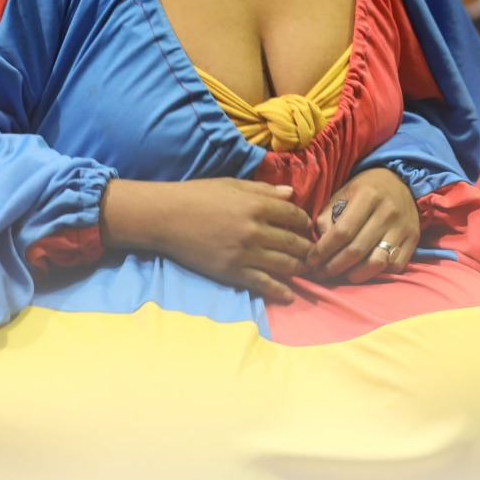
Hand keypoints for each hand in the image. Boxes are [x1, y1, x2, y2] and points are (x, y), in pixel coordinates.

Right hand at [134, 179, 313, 303]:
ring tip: (305, 270)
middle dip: (307, 249)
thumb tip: (291, 193)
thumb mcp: (232, 185)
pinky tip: (289, 295)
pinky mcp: (232, 271)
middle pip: (293, 242)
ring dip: (299, 268)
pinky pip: (263, 283)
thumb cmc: (197, 196)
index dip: (304, 222)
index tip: (307, 227)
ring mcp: (245, 253)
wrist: (166, 217)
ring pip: (284, 264)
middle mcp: (256, 230)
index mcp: (257, 205)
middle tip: (314, 253)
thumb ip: (264, 190)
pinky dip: (280, 290)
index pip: (294, 215)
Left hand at [307, 168, 420, 283]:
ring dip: (354, 275)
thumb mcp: (342, 195)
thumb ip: (327, 218)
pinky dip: (377, 273)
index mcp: (367, 196)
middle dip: (333, 267)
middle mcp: (388, 212)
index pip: (341, 232)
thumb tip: (320, 248)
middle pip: (357, 251)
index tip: (310, 262)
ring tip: (341, 275)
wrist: (400, 182)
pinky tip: (364, 269)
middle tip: (321, 273)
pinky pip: (394, 266)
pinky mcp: (414, 239)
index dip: (323, 251)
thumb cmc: (364, 190)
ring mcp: (403, 227)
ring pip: (377, 263)